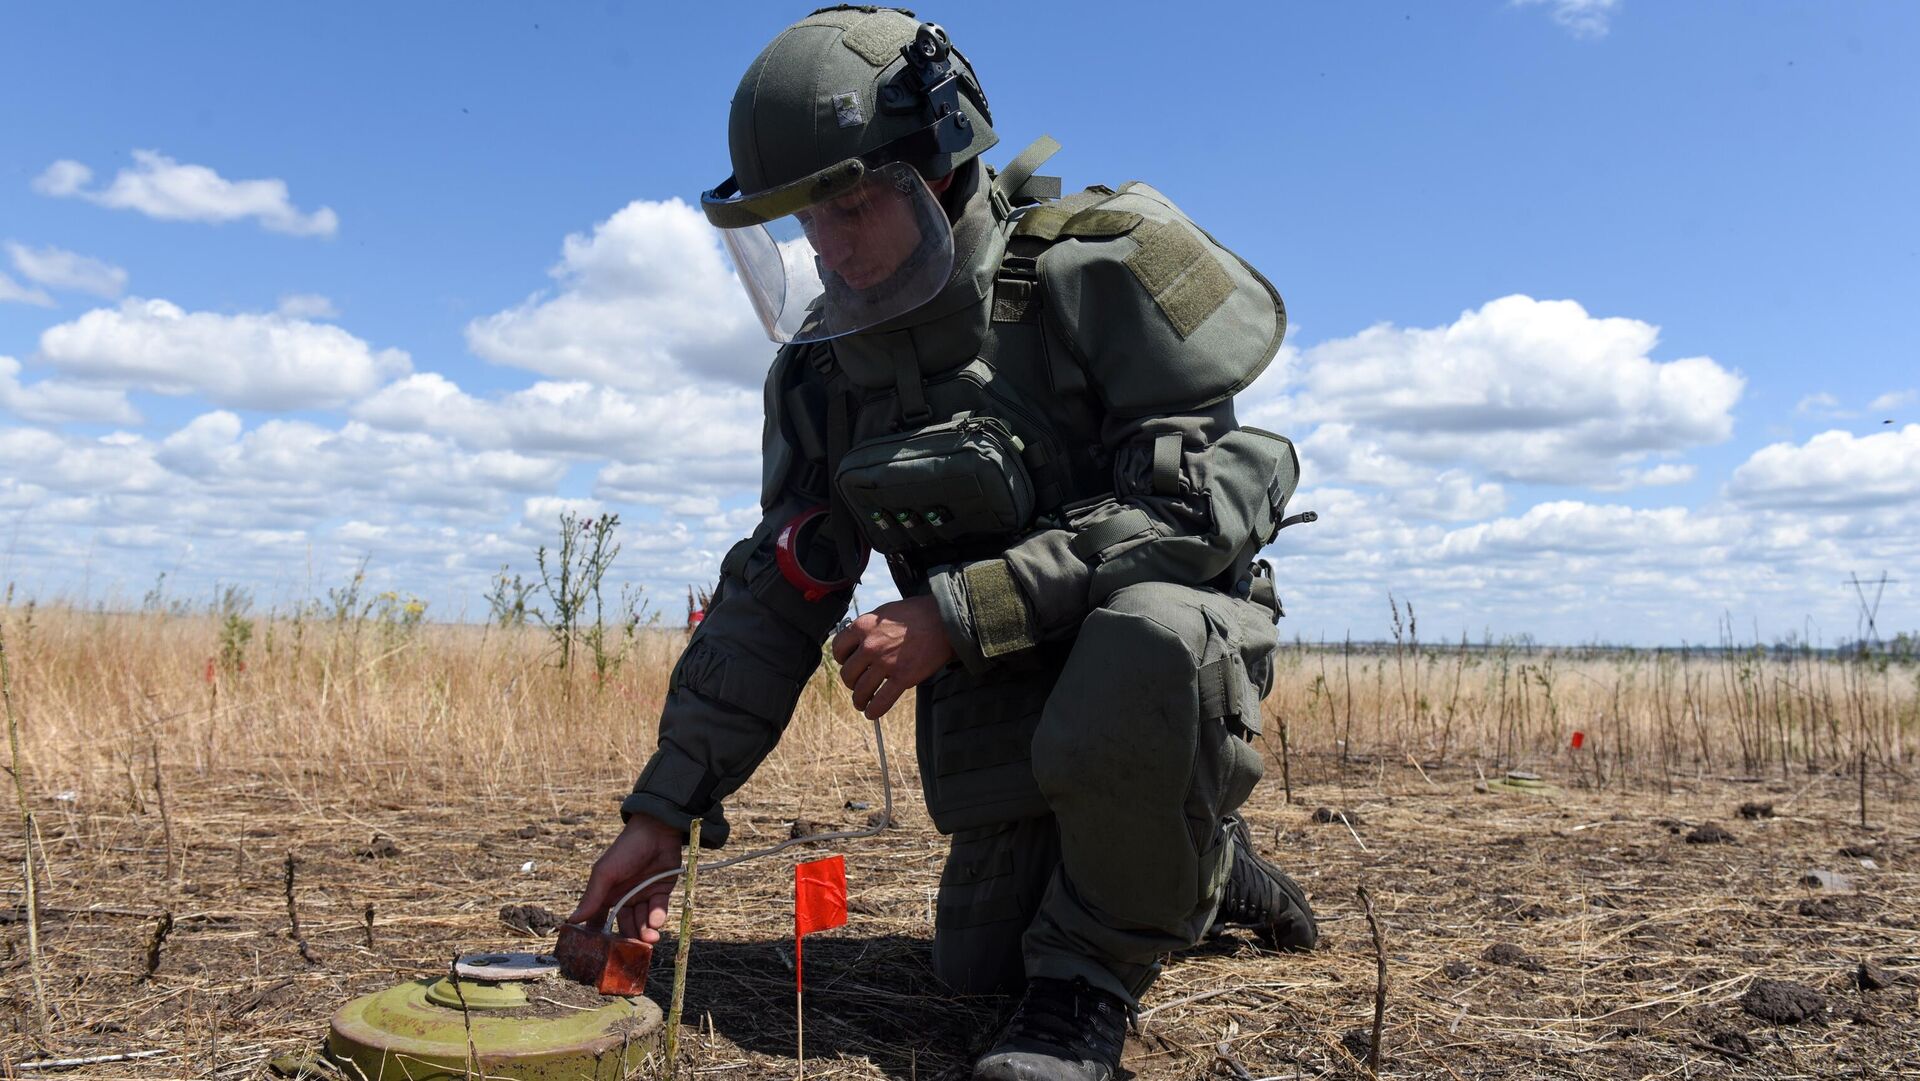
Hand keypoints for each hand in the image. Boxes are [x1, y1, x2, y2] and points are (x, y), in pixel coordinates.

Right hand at [567, 813, 685, 943]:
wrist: (657, 831)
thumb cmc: (625, 850)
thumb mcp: (605, 873)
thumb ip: (592, 897)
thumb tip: (572, 921)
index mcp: (606, 895)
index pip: (600, 921)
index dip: (600, 937)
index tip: (601, 954)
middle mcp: (624, 898)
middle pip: (625, 926)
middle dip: (629, 938)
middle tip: (633, 950)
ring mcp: (643, 896)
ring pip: (643, 922)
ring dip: (645, 932)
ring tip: (649, 939)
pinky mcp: (661, 892)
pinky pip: (658, 911)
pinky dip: (657, 918)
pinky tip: (655, 922)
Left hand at [831, 595, 954, 718]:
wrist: (943, 620)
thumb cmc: (917, 614)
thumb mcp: (885, 612)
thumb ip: (869, 628)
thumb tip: (859, 643)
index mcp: (863, 626)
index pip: (838, 649)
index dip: (841, 659)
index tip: (848, 664)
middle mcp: (869, 646)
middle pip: (847, 673)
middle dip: (851, 682)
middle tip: (857, 684)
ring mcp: (885, 663)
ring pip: (861, 690)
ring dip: (859, 700)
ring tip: (862, 703)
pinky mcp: (902, 677)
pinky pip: (881, 701)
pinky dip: (874, 711)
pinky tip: (872, 713)